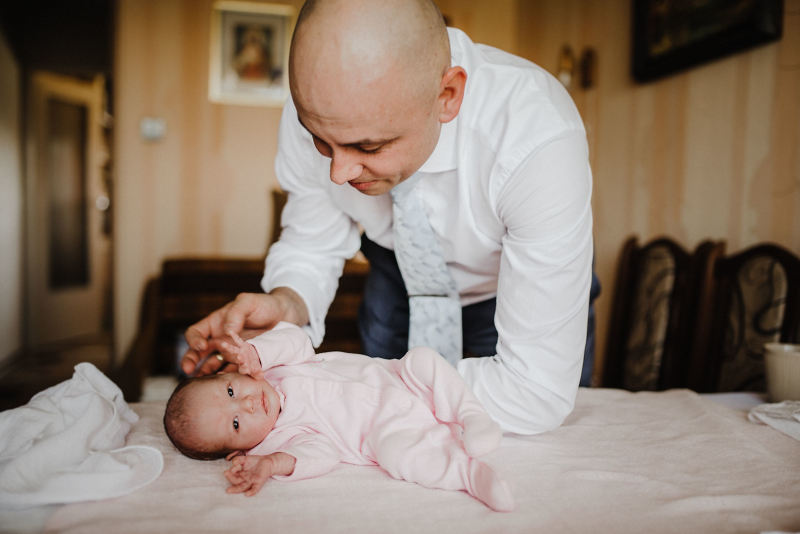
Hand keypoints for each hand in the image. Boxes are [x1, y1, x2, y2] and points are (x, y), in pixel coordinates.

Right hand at [181, 289, 308, 375]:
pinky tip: (227, 383)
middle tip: (188, 370)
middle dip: (191, 361)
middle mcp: (219, 339)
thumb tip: (227, 330)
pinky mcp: (243, 361)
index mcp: (216, 323)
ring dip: (206, 374)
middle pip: (198, 353)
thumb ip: (236, 312)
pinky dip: (228, 378)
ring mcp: (230, 352)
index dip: (194, 340)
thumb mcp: (248, 302)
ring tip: (203, 382)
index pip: (196, 332)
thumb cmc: (264, 305)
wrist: (285, 317)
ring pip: (212, 365)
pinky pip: (232, 371)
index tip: (201, 347)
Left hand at [220, 330, 263, 378]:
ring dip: (229, 348)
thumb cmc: (254, 368)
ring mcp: (241, 352)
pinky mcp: (242, 346)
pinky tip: (231, 332)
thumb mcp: (257, 371)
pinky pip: (238, 341)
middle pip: (239, 360)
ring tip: (223, 344)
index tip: (247, 370)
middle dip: (239, 359)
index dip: (245, 370)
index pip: (244, 370)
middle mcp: (241, 360)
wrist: (253, 361)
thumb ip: (259, 374)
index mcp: (245, 368)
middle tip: (239, 357)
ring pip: (234, 350)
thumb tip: (262, 375)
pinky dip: (235, 336)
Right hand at [223, 453, 295, 496]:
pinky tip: (248, 494)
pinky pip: (255, 488)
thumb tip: (233, 462)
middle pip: (236, 482)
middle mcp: (244, 480)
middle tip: (226, 472)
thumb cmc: (255, 462)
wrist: (267, 461)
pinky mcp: (259, 482)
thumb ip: (238, 459)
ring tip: (229, 490)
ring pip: (243, 487)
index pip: (233, 475)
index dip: (231, 471)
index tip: (235, 464)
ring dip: (236, 489)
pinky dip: (252, 491)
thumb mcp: (244, 459)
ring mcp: (251, 482)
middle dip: (230, 478)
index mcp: (240, 475)